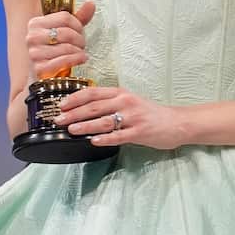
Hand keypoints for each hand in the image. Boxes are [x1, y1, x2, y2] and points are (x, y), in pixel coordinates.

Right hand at [26, 1, 95, 78]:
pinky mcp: (40, 69)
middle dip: (80, 39)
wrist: (45, 77)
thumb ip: (78, 18)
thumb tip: (91, 4)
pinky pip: (64, 60)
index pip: (65, 17)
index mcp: (35, 24)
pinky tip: (81, 59)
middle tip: (82, 44)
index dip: (78, 25)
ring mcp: (34, 53)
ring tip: (80, 53)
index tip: (80, 32)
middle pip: (66, 32)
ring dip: (79, 51)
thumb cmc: (55, 52)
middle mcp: (31, 37)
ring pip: (67, 47)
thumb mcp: (66, 32)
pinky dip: (77, 59)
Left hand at [56, 86, 186, 149]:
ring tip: (71, 130)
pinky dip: (105, 138)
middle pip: (94, 107)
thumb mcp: (129, 102)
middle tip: (58, 120)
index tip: (61, 105)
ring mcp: (133, 117)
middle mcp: (125, 102)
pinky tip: (94, 141)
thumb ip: (110, 103)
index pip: (93, 93)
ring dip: (85, 125)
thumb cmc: (149, 113)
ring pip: (104, 121)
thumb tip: (83, 109)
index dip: (75, 98)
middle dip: (74, 113)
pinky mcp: (140, 132)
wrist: (176, 122)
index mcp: (121, 93)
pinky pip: (119, 135)